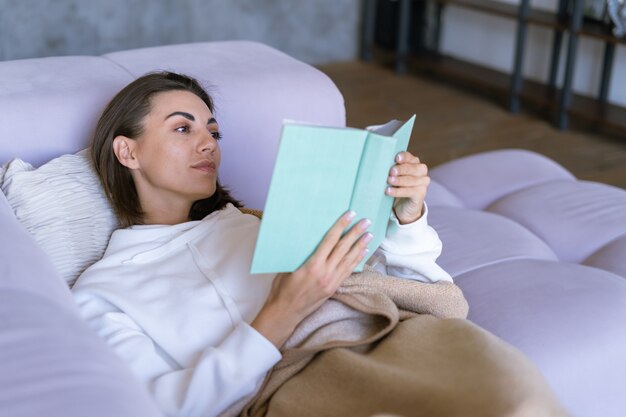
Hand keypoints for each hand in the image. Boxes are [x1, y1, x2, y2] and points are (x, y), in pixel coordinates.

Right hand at [252, 211, 372, 347]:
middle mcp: (325, 273)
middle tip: (366, 222)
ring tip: (369, 235)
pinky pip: (348, 271)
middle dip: (356, 233)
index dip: (341, 226)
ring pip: (349, 260)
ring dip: (360, 246)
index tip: (350, 215)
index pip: (330, 240)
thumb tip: (308, 238)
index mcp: (313, 265)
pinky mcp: (333, 288)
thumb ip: (300, 253)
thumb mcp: (287, 266)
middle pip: (344, 248)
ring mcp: (331, 281)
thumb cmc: (282, 288)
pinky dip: (357, 261)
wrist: (285, 312)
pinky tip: (363, 253)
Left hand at [385, 151, 429, 224]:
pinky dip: (398, 191)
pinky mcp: (421, 193)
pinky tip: (389, 191)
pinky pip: (409, 191)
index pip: (409, 157)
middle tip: (391, 172)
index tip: (396, 159)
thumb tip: (379, 166)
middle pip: (411, 168)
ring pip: (410, 180)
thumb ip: (392, 170)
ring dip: (399, 181)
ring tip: (388, 181)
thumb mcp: (395, 176)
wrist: (404, 206)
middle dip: (401, 169)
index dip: (403, 157)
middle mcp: (421, 171)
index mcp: (414, 163)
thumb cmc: (397, 186)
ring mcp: (423, 182)